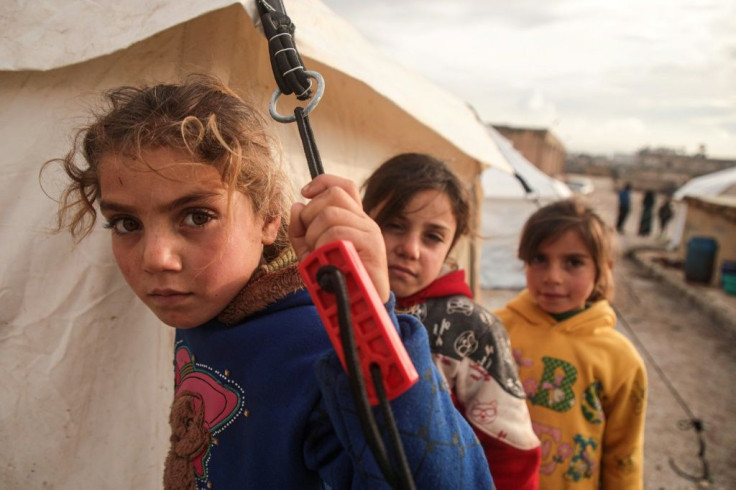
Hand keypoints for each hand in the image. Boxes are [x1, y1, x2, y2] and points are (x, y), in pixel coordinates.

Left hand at [289, 174, 389, 302]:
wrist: (361, 307)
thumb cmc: (338, 281)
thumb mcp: (312, 253)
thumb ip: (301, 231)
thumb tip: (296, 205)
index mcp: (354, 220)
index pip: (343, 186)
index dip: (322, 182)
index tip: (304, 192)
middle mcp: (365, 221)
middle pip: (332, 196)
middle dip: (310, 214)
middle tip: (309, 239)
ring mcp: (369, 232)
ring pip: (330, 215)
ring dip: (314, 235)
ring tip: (319, 255)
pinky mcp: (371, 245)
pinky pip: (337, 233)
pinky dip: (323, 247)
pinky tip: (327, 261)